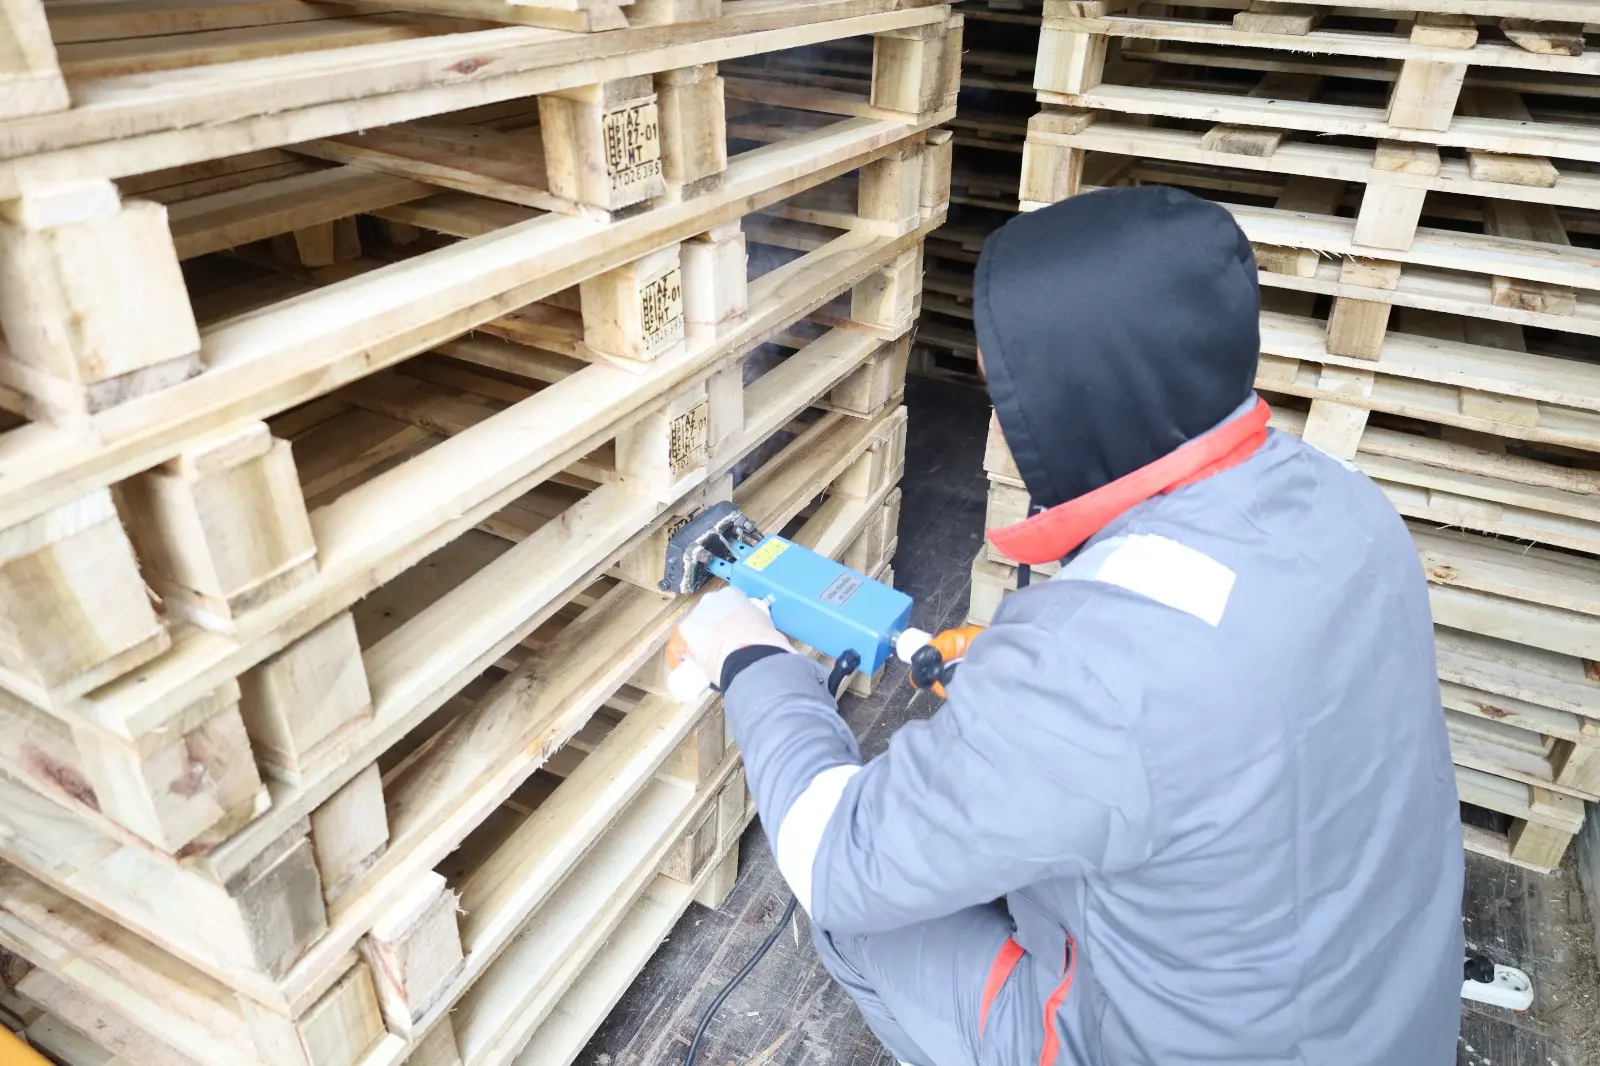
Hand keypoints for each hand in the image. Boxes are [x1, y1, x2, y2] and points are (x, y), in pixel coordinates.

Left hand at [667, 586, 790, 691]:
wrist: (748, 649)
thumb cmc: (762, 639)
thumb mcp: (764, 624)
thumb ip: (758, 625)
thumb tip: (760, 637)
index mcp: (734, 594)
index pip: (727, 604)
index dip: (728, 620)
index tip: (732, 632)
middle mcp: (713, 598)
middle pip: (708, 613)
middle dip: (712, 628)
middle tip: (719, 646)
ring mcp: (697, 612)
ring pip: (694, 626)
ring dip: (698, 640)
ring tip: (706, 659)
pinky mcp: (685, 629)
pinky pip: (681, 643)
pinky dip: (683, 654)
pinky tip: (688, 666)